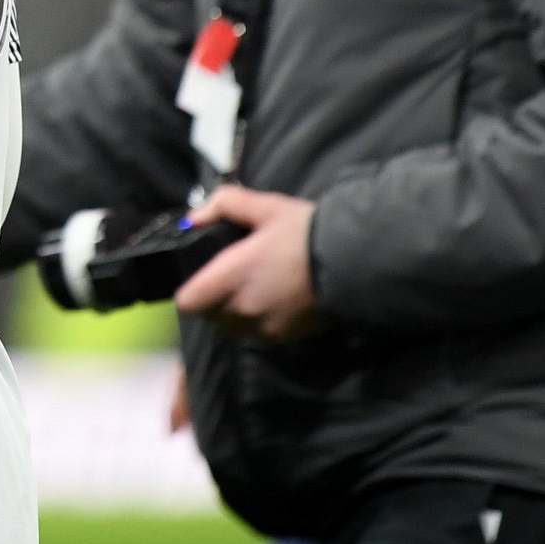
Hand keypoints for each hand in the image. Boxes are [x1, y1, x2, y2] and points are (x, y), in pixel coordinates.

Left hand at [173, 184, 322, 342]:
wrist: (355, 262)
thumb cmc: (305, 232)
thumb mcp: (265, 206)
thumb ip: (224, 205)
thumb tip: (194, 219)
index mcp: (232, 277)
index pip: (189, 302)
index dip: (190, 291)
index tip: (201, 277)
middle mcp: (244, 308)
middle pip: (209, 318)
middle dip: (211, 302)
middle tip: (226, 282)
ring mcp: (267, 327)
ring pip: (233, 330)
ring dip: (233, 317)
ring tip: (248, 293)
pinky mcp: (288, 338)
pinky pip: (259, 337)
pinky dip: (258, 325)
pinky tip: (271, 303)